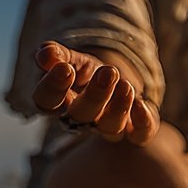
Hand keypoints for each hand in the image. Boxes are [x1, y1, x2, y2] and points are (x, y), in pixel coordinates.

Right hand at [32, 41, 158, 144]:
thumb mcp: (71, 59)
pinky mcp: (135, 129)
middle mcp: (81, 120)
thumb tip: (45, 52)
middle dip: (94, 95)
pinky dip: (142, 122)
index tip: (64, 69)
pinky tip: (142, 103)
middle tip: (108, 72)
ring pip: (110, 127)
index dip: (53, 87)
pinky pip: (139, 134)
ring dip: (119, 107)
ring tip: (126, 85)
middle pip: (81, 115)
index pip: (47, 101)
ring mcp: (108, 126)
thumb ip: (57, 56)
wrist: (115, 81)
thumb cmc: (85, 72)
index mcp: (58, 102)